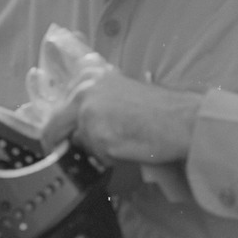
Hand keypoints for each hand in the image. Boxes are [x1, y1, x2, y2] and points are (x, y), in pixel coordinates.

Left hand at [41, 67, 202, 164]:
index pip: (57, 108)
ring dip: (94, 150)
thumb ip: (95, 104)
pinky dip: (109, 159)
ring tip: (123, 143)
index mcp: (89, 78)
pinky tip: (129, 148)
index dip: (57, 129)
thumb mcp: (121, 93)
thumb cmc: (160, 109)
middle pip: (54, 127)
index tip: (59, 141)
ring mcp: (89, 112)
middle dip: (60, 144)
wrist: (182, 120)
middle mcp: (84, 90)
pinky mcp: (97, 135)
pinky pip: (95, 156)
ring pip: (78, 143)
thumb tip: (75, 130)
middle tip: (67, 156)